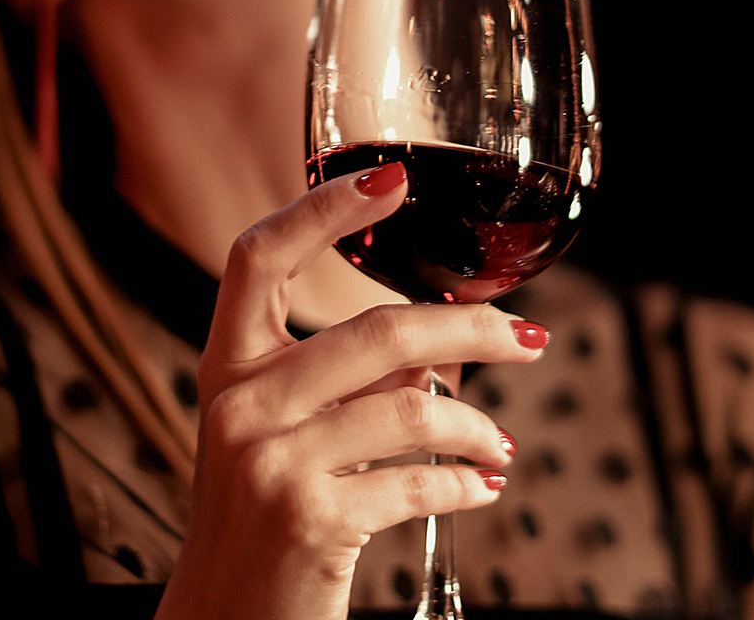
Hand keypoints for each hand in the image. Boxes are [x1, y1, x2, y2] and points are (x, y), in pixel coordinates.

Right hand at [155, 163, 546, 618]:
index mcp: (226, 368)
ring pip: (415, 406)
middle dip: (473, 329)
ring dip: (478, 424)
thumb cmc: (263, 514)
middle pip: (379, 330)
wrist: (226, 616)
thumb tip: (447, 341)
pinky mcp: (310, 516)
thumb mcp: (278, 434)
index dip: (323, 208)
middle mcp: (239, 404)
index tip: (392, 177)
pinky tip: (484, 486)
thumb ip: (344, 380)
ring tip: (498, 442)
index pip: (257, 257)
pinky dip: (467, 482)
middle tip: (527, 336)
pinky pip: (420, 480)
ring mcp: (270, 461)